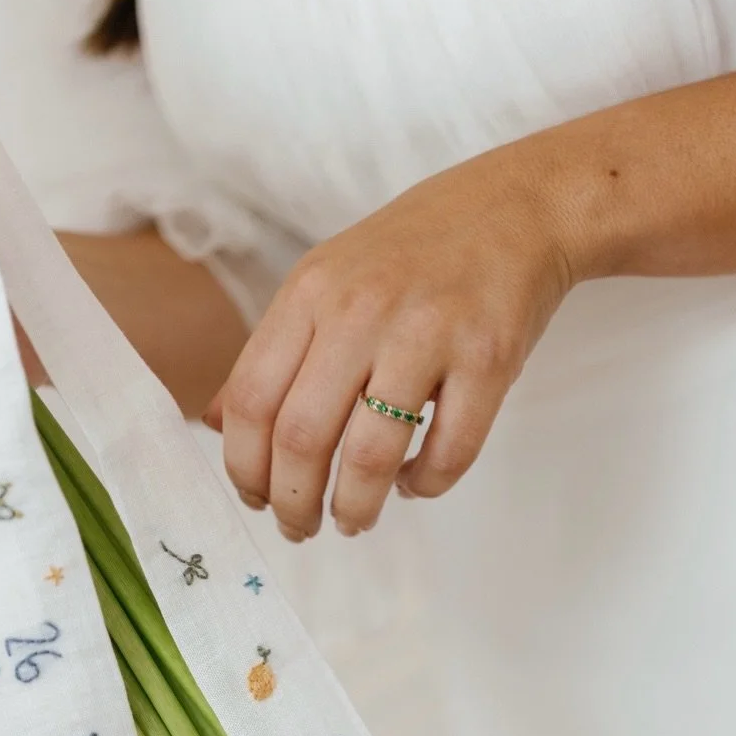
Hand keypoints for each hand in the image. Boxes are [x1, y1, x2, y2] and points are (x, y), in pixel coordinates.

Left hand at [211, 147, 575, 537]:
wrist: (519, 206)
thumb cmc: (416, 253)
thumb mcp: (329, 280)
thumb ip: (277, 350)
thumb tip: (216, 424)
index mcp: (311, 292)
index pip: (252, 400)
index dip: (245, 468)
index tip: (256, 499)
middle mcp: (361, 310)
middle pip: (302, 437)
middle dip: (294, 503)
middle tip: (302, 528)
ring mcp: (427, 334)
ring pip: (371, 455)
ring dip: (357, 507)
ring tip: (354, 521)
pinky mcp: (488, 358)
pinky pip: (449, 451)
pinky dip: (427, 485)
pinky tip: (416, 482)